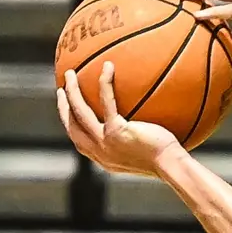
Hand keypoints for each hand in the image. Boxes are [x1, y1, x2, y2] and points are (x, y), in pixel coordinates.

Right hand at [57, 64, 181, 175]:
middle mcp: (100, 153)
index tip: (68, 109)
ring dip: (72, 92)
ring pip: (80, 112)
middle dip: (63, 107)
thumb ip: (138, 140)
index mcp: (104, 159)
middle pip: (72, 126)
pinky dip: (104, 83)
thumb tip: (146, 123)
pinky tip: (107, 66)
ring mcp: (105, 143)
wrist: (171, 166)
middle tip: (61, 89)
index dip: (71, 124)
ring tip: (69, 73)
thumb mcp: (147, 153)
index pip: (80, 141)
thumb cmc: (168, 160)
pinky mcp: (116, 132)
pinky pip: (106, 102)